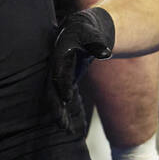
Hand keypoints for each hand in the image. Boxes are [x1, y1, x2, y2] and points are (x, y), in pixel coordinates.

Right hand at [49, 7, 114, 131]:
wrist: (82, 29)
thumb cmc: (89, 31)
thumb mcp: (94, 34)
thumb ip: (98, 44)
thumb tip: (106, 52)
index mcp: (60, 53)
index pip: (59, 70)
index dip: (62, 84)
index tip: (67, 98)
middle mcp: (55, 65)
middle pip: (52, 87)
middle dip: (56, 106)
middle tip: (62, 124)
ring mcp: (58, 73)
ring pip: (55, 96)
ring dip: (59, 113)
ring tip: (67, 130)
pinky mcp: (63, 80)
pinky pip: (61, 97)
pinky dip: (65, 111)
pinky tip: (70, 126)